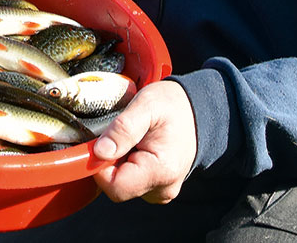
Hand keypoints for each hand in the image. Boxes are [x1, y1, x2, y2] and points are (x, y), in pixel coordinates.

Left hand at [92, 80, 196, 203]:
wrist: (197, 109)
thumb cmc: (173, 105)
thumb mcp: (147, 104)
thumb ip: (123, 128)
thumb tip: (99, 153)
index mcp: (161, 170)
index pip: (115, 186)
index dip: (99, 165)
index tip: (102, 141)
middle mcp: (163, 189)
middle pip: (117, 187)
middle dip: (111, 161)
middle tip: (123, 134)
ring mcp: (161, 191)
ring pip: (123, 185)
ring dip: (119, 162)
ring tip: (134, 139)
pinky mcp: (158, 189)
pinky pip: (132, 183)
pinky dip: (128, 165)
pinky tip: (139, 147)